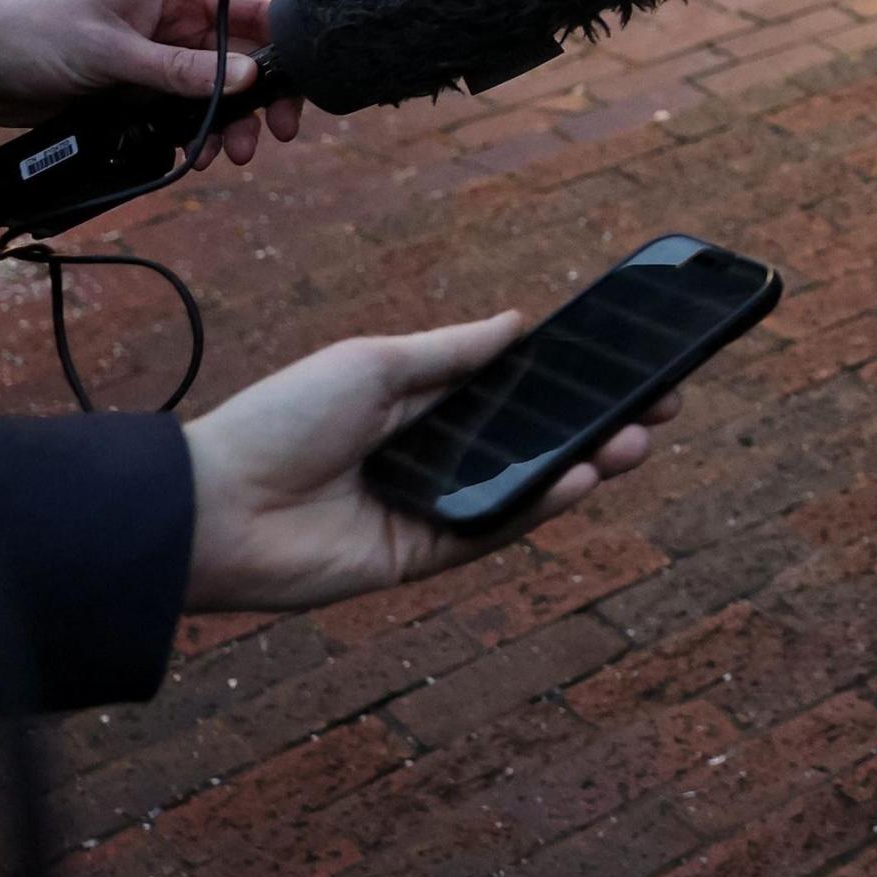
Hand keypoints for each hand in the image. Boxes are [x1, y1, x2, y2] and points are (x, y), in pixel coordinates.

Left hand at [0, 0, 301, 162]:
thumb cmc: (29, 35)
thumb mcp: (108, 52)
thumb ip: (177, 70)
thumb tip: (248, 80)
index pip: (247, 11)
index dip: (282, 45)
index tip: (301, 86)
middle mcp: (168, 22)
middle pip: (239, 60)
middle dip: (259, 99)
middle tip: (278, 135)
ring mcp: (151, 59)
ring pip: (212, 93)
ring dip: (227, 124)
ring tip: (230, 157)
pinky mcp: (132, 92)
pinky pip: (180, 115)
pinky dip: (194, 135)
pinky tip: (195, 155)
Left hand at [184, 315, 676, 612]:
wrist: (216, 506)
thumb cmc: (282, 419)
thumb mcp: (373, 363)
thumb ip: (452, 352)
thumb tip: (520, 323)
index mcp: (421, 402)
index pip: (514, 387)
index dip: (572, 377)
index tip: (631, 363)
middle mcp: (435, 454)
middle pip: (534, 438)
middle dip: (598, 422)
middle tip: (660, 407)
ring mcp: (434, 506)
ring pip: (527, 484)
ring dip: (585, 463)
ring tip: (634, 442)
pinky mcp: (426, 553)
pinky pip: (496, 528)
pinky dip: (541, 505)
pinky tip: (581, 477)